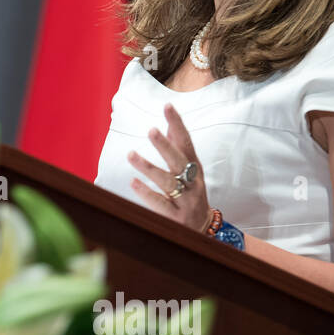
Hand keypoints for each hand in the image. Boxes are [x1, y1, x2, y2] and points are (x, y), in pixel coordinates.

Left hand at [126, 103, 213, 232]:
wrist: (203, 228)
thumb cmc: (191, 193)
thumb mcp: (189, 171)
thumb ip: (178, 150)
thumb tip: (168, 124)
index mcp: (194, 168)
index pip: (186, 143)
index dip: (178, 124)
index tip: (167, 106)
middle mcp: (193, 182)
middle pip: (179, 161)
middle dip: (165, 145)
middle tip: (151, 130)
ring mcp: (186, 200)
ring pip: (168, 182)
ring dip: (149, 167)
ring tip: (130, 154)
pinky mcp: (176, 217)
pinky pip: (160, 204)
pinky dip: (146, 193)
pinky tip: (133, 182)